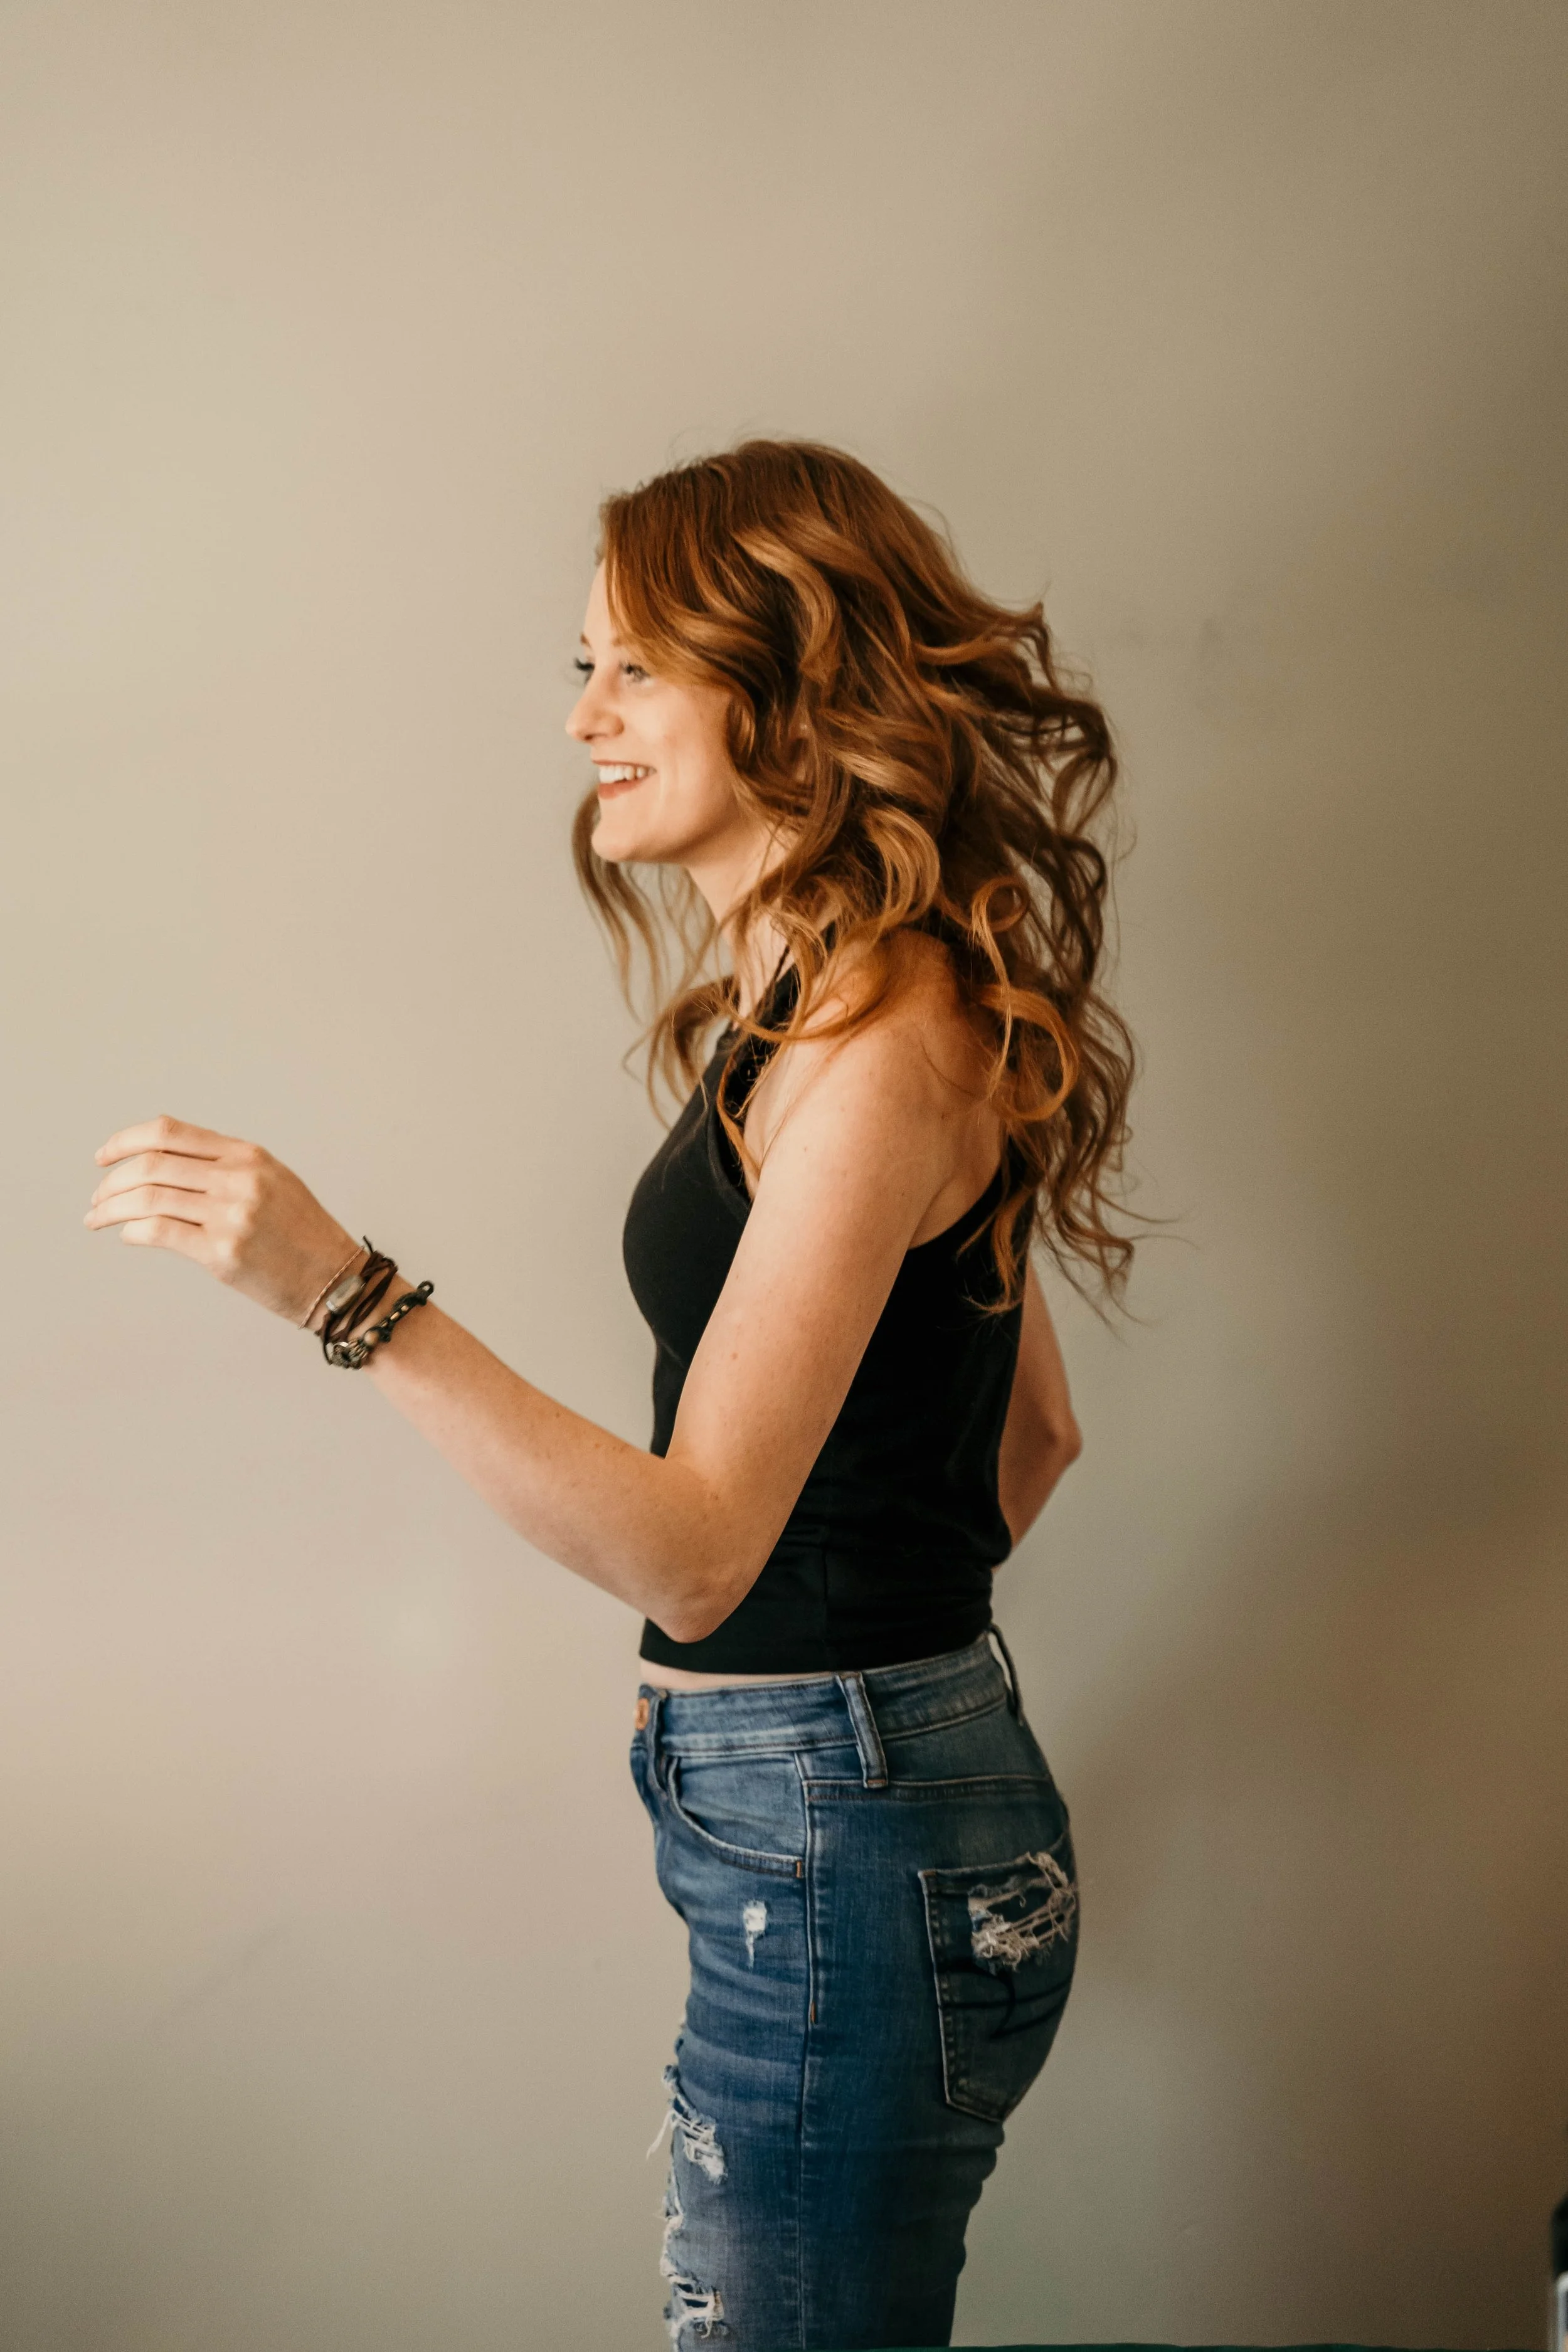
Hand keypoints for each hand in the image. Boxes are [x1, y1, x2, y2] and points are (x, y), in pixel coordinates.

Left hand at [85, 1114, 359, 1327]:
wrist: (336, 1281)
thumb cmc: (302, 1235)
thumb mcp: (272, 1182)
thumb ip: (224, 1167)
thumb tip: (162, 1166)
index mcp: (247, 1155)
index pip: (169, 1133)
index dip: (125, 1141)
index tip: (103, 1158)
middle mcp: (238, 1178)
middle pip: (151, 1163)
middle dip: (111, 1181)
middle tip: (97, 1197)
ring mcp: (231, 1214)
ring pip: (148, 1197)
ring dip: (111, 1207)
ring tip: (96, 1219)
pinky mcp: (223, 1252)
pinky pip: (159, 1231)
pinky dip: (132, 1230)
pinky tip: (126, 1235)